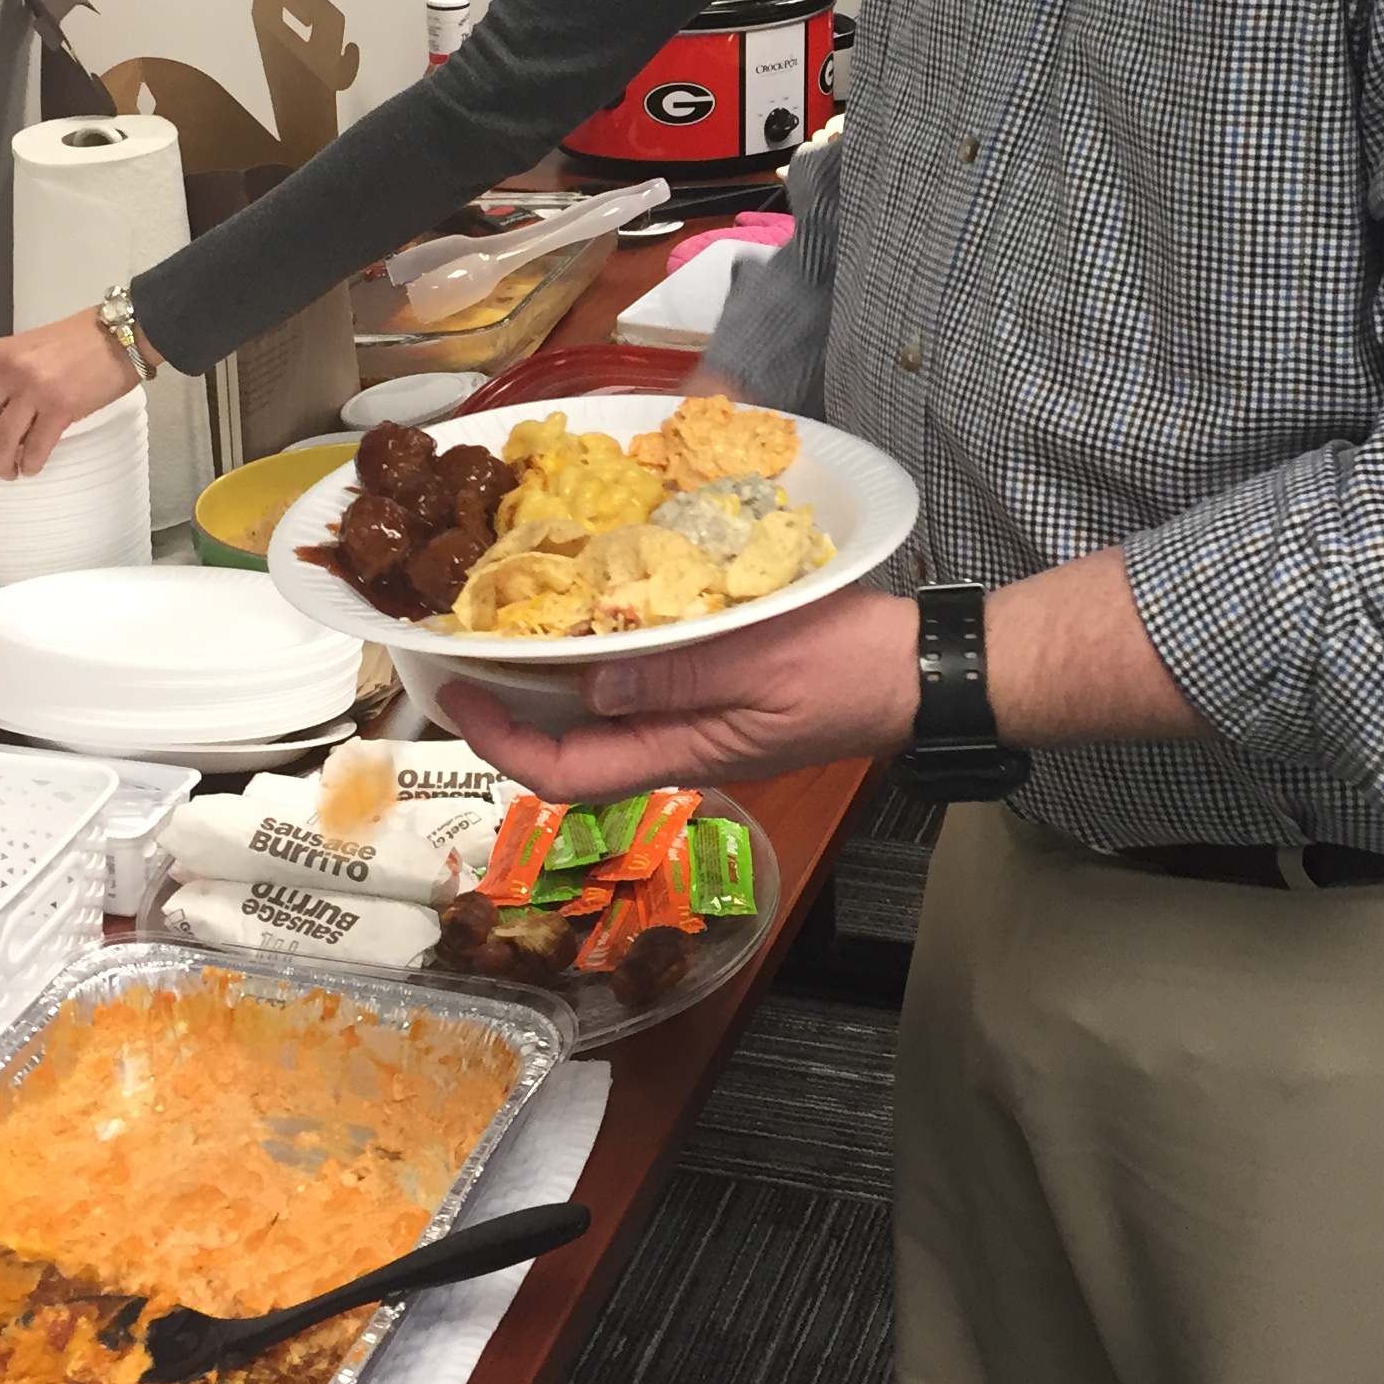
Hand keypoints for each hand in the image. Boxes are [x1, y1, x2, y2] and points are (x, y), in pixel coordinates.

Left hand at [0, 308, 141, 477]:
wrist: (120, 334)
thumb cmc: (77, 343)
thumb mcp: (26, 350)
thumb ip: (3, 377)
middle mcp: (8, 371)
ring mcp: (34, 389)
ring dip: (0, 466)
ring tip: (9, 472)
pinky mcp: (61, 406)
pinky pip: (35, 447)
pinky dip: (29, 464)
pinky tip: (31, 468)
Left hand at [439, 585, 920, 806]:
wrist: (925, 669)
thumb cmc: (851, 669)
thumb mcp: (762, 664)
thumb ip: (676, 675)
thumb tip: (588, 681)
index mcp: (684, 753)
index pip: (567, 773)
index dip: (501, 742)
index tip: (457, 693)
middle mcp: (680, 744)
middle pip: (573, 746)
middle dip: (511, 707)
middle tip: (465, 648)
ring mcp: (701, 719)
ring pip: (603, 713)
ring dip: (552, 677)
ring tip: (510, 625)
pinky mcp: (720, 689)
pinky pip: (643, 683)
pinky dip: (605, 651)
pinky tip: (596, 610)